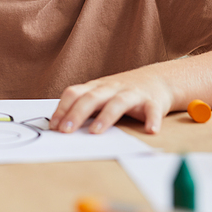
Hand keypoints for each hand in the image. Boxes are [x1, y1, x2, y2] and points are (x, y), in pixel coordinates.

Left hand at [49, 68, 174, 134]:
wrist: (158, 79)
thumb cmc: (123, 92)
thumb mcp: (101, 94)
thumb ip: (84, 107)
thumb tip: (60, 126)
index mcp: (96, 87)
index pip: (75, 93)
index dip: (62, 108)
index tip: (53, 126)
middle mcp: (112, 88)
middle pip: (92, 97)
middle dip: (77, 113)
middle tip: (66, 131)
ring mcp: (132, 93)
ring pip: (118, 102)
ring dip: (106, 117)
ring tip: (96, 132)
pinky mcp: (152, 102)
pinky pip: (152, 110)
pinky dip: (152, 119)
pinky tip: (150, 130)